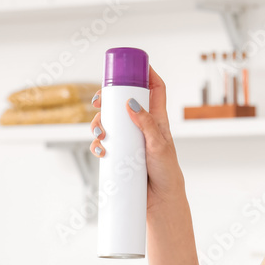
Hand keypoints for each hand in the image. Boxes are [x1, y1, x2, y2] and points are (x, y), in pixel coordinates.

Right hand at [89, 66, 183, 208]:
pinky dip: (98, 144)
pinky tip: (101, 150)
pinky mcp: (120, 154)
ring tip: (100, 134)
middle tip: (97, 102)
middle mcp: (142, 126)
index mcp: (157, 119)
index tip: (133, 64)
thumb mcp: (159, 145)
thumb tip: (131, 102)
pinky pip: (104, 143)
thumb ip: (146, 124)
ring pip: (109, 122)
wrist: (160, 200)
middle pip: (123, 101)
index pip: (155, 89)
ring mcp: (130, 139)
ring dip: (99, 124)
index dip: (146, 73)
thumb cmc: (166, 172)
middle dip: (108, 98)